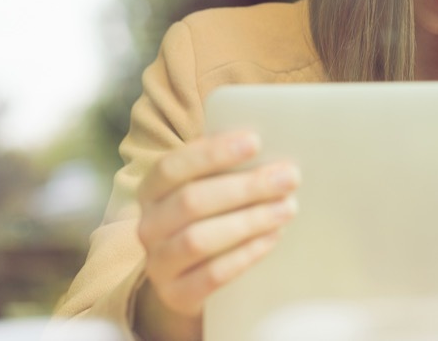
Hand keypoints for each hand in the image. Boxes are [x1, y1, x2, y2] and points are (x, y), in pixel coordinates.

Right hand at [134, 132, 299, 338]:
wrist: (190, 276)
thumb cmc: (210, 215)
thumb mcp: (209, 187)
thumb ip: (228, 167)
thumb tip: (271, 146)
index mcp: (152, 190)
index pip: (173, 166)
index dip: (213, 153)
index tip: (255, 142)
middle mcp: (148, 225)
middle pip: (192, 202)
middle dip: (245, 187)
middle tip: (289, 177)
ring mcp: (158, 263)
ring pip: (199, 239)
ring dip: (249, 220)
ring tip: (287, 208)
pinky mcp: (177, 295)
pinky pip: (212, 275)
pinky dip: (245, 254)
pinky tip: (272, 237)